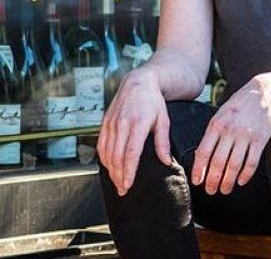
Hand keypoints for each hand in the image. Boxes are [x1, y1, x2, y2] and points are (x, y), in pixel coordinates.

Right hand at [97, 70, 170, 195]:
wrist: (138, 83)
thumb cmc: (154, 102)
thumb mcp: (164, 120)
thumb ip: (163, 142)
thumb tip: (166, 162)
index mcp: (138, 123)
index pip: (130, 153)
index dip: (128, 171)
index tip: (128, 185)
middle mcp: (122, 124)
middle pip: (117, 156)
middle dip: (118, 176)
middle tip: (123, 190)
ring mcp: (111, 123)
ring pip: (107, 153)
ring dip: (110, 170)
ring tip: (117, 182)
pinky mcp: (104, 123)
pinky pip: (101, 145)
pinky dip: (104, 158)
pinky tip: (110, 167)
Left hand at [191, 77, 270, 194]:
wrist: (264, 93)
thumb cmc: (239, 105)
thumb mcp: (220, 114)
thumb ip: (211, 133)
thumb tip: (200, 156)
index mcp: (217, 124)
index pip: (204, 152)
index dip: (199, 170)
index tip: (198, 182)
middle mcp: (230, 130)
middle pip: (218, 162)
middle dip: (213, 180)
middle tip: (211, 190)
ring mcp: (246, 135)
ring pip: (235, 165)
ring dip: (228, 181)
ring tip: (225, 189)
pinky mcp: (260, 139)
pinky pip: (252, 162)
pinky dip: (246, 175)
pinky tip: (241, 181)